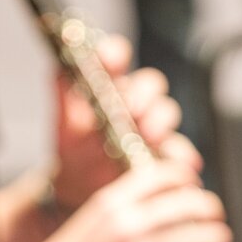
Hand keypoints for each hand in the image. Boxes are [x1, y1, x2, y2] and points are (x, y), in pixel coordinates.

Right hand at [26, 157, 234, 241]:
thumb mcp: (90, 217)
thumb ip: (121, 205)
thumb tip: (155, 201)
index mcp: (112, 201)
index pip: (161, 175)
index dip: (185, 177)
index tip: (194, 184)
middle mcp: (126, 222)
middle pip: (184, 202)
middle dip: (208, 206)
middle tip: (214, 213)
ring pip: (192, 238)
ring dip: (214, 237)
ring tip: (220, 238)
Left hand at [53, 33, 200, 213]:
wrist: (80, 187)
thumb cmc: (74, 148)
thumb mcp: (64, 124)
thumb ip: (63, 97)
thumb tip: (60, 71)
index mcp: (109, 85)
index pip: (117, 57)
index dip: (115, 54)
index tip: (112, 62)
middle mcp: (135, 101)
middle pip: (150, 83)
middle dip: (143, 93)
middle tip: (132, 109)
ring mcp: (152, 126)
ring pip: (167, 112)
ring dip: (161, 120)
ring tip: (150, 135)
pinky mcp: (163, 153)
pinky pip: (178, 151)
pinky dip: (181, 156)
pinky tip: (181, 162)